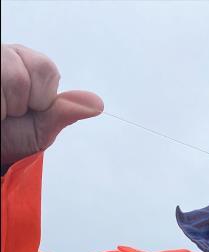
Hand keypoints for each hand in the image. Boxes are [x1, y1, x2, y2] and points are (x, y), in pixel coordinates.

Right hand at [1, 44, 102, 167]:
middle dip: (22, 101)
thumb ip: (65, 112)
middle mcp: (5, 57)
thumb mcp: (41, 129)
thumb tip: (97, 103)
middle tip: (11, 112)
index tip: (29, 108)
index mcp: (24, 64)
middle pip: (29, 72)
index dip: (41, 96)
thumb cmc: (9, 137)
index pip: (45, 68)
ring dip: (5, 105)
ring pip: (12, 78)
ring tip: (0, 113)